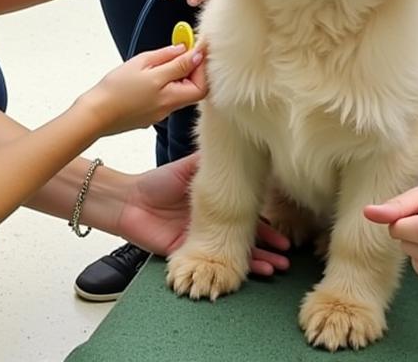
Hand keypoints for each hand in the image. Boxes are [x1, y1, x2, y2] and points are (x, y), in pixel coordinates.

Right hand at [76, 44, 206, 136]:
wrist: (96, 114)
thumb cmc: (115, 89)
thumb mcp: (142, 64)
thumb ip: (167, 57)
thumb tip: (185, 49)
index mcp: (168, 94)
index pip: (200, 81)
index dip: (201, 62)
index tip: (197, 46)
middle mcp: (168, 106)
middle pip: (196, 90)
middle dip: (195, 70)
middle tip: (187, 52)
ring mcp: (161, 113)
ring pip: (182, 94)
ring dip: (182, 77)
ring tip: (169, 60)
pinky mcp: (152, 116)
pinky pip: (168, 99)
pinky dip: (169, 85)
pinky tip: (156, 75)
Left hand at [117, 154, 290, 272]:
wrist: (129, 200)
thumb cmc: (157, 182)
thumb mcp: (190, 168)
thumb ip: (211, 162)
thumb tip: (235, 143)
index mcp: (214, 206)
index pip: (245, 216)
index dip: (264, 223)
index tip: (284, 228)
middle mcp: (211, 226)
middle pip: (244, 239)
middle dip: (267, 247)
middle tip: (288, 254)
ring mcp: (202, 242)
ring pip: (233, 255)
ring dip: (255, 262)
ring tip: (276, 268)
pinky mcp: (189, 254)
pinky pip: (212, 265)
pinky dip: (230, 271)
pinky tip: (247, 275)